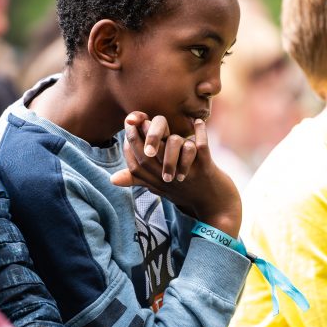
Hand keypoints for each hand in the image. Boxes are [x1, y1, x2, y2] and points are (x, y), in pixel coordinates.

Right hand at [111, 112, 240, 236]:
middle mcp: (167, 179)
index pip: (134, 163)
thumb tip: (111, 179)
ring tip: (170, 126)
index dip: (129, 141)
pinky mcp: (206, 168)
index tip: (129, 124)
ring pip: (174, 145)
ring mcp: (187, 173)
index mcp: (155, 183)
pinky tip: (198, 122)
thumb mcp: (160, 188)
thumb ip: (138, 179)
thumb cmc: (185, 193)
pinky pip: (201, 145)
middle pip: (148, 154)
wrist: (215, 208)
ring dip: (173, 134)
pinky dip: (200, 132)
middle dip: (142, 132)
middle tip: (142, 118)